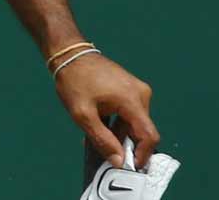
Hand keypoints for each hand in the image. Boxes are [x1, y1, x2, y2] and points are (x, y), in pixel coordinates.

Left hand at [55, 52, 157, 167]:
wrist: (69, 53)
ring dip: (118, 133)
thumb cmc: (74, 81)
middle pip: (140, 129)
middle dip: (125, 144)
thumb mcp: (83, 114)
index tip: (130, 166)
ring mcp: (137, 89)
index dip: (142, 154)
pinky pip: (129, 112)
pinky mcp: (130, 88)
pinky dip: (117, 122)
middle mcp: (141, 94)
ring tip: (97, 138)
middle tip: (105, 153)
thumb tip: (118, 161)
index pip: (149, 135)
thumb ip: (102, 139)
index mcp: (133, 100)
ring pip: (133, 122)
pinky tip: (100, 126)